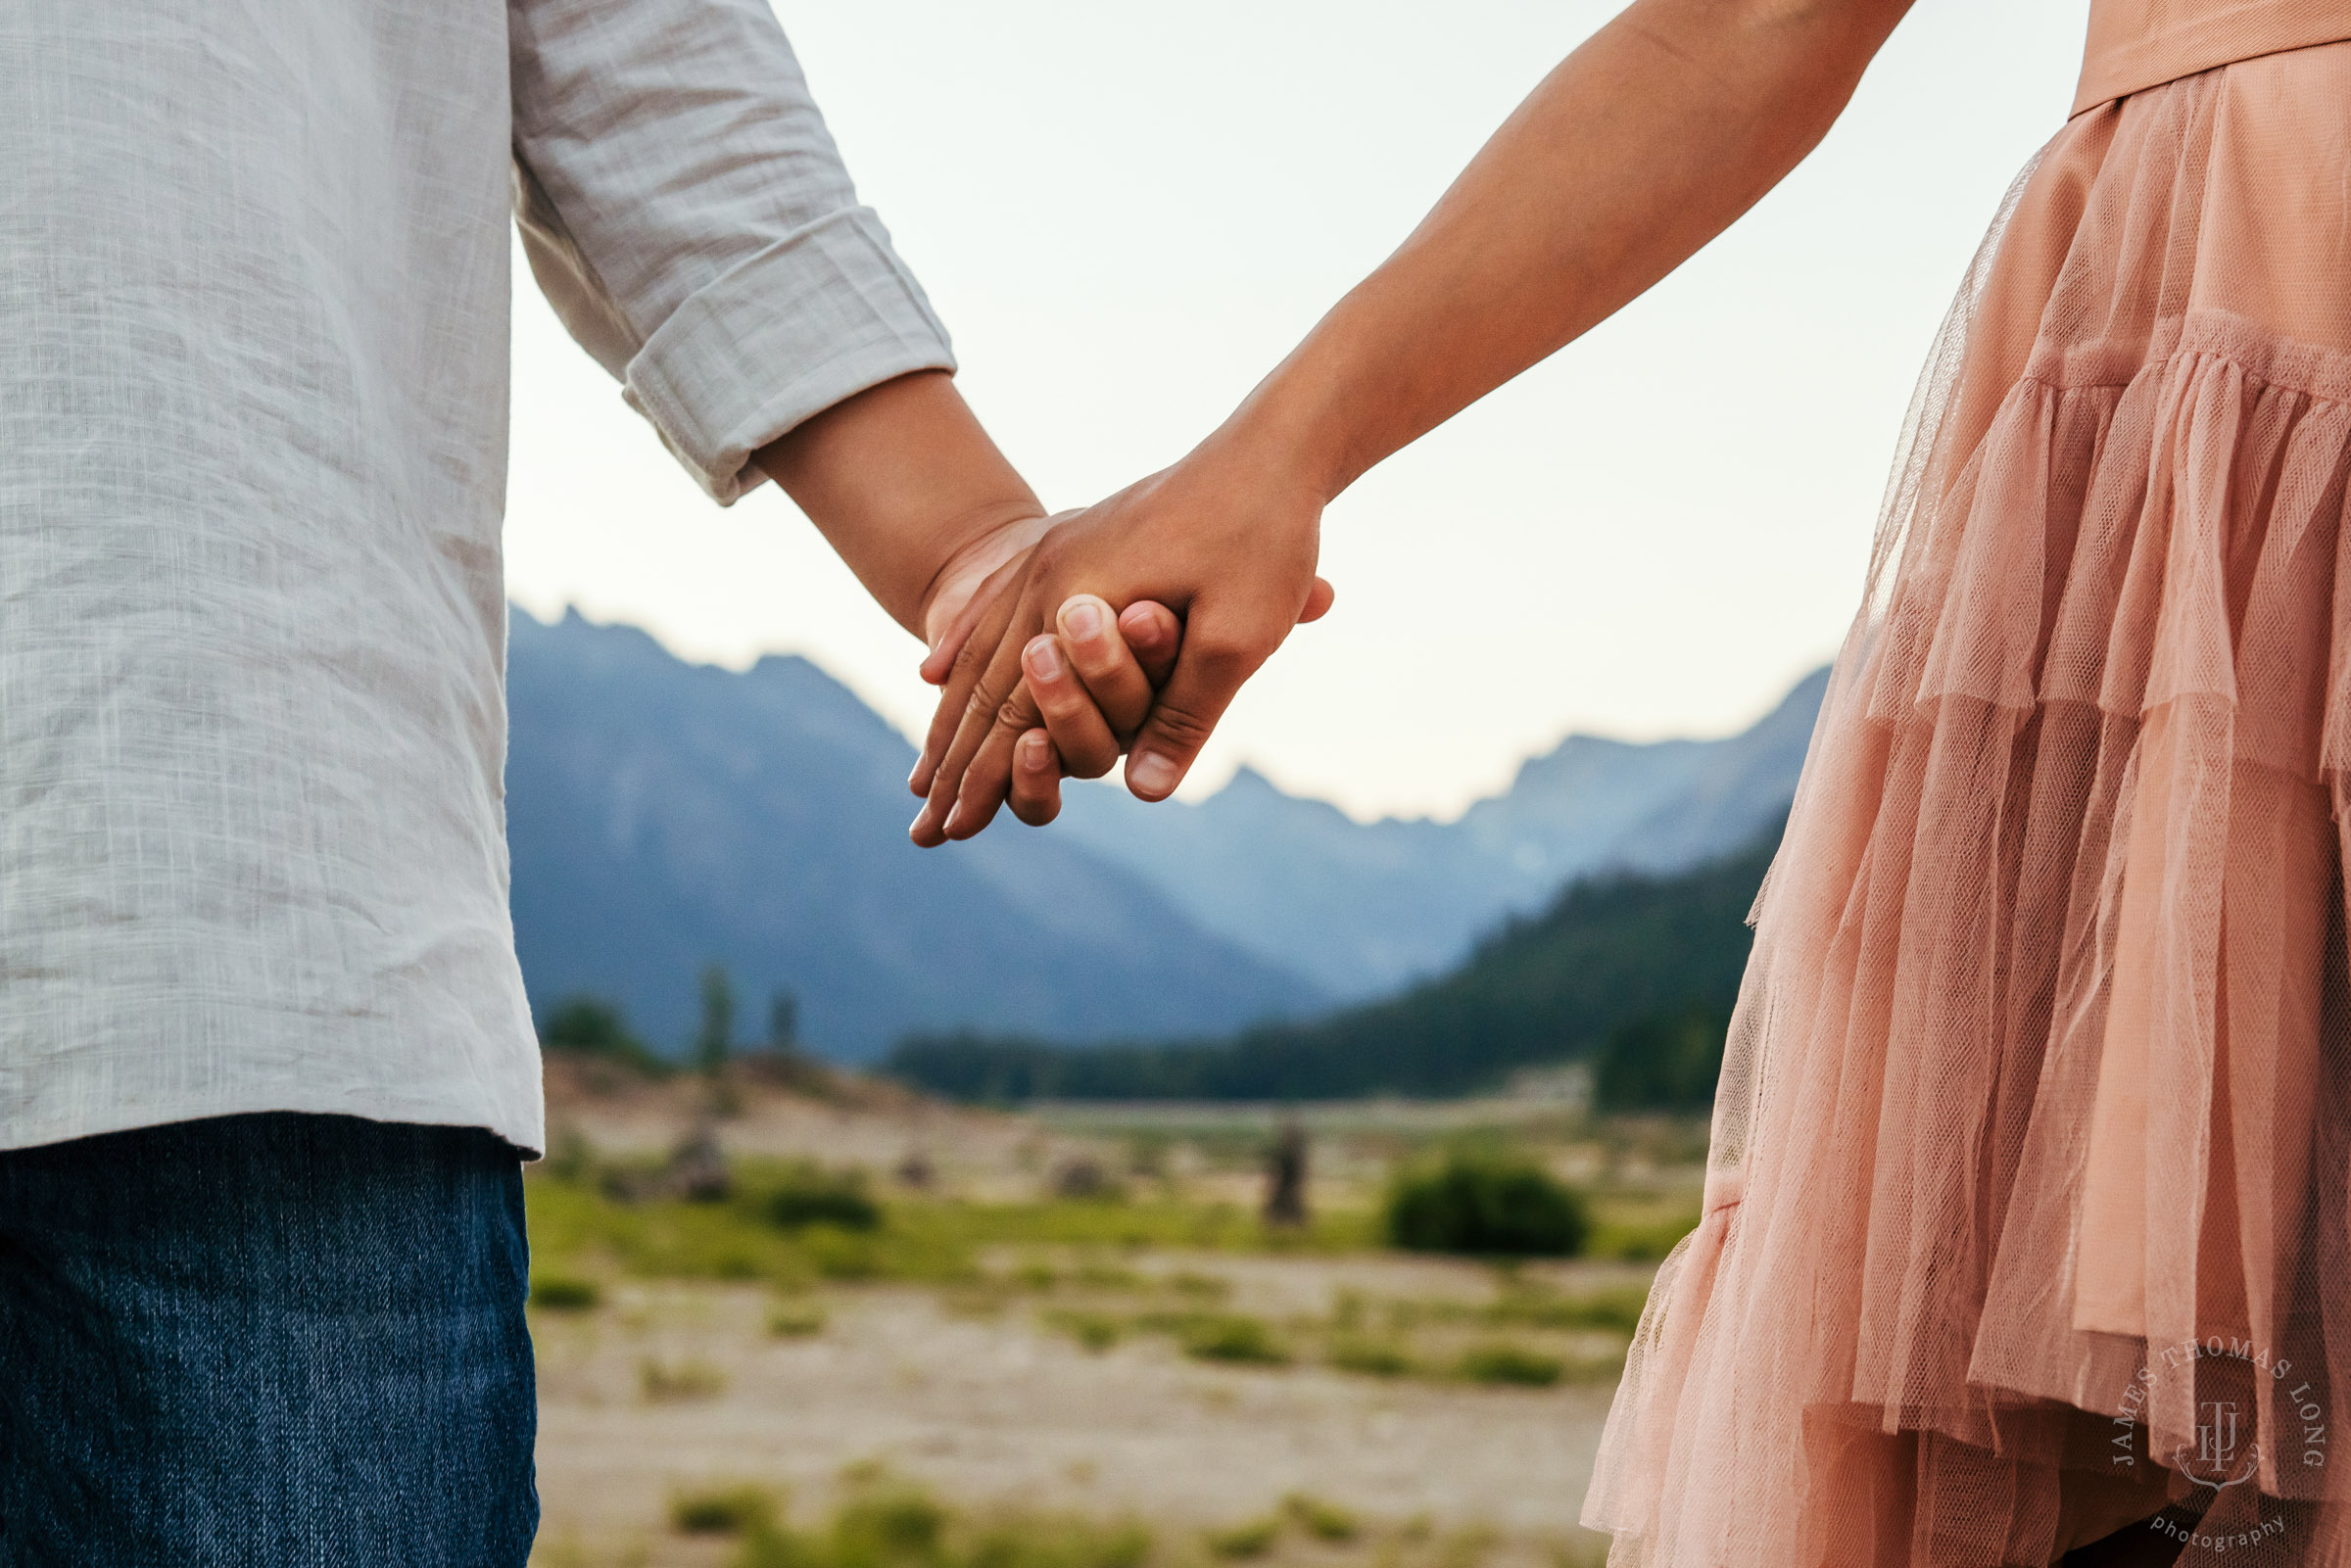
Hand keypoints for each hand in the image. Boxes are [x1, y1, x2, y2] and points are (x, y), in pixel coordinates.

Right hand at [908, 427, 1335, 844]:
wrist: (1273, 447)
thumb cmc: (1264, 540)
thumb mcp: (1238, 637)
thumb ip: (1183, 715)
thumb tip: (1140, 793)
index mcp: (1075, 599)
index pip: (1012, 709)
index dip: (982, 776)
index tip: (951, 831)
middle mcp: (1047, 575)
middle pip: (980, 685)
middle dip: (951, 760)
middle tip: (922, 825)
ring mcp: (1054, 555)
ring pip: (979, 650)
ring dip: (949, 716)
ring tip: (924, 769)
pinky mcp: (1072, 542)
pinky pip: (995, 608)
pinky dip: (961, 653)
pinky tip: (937, 673)